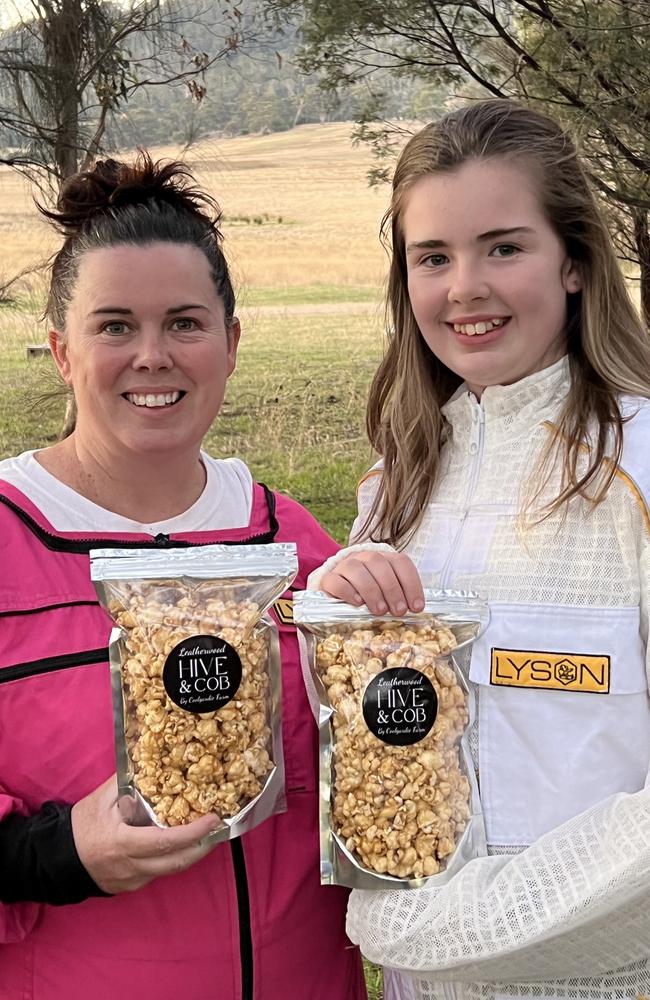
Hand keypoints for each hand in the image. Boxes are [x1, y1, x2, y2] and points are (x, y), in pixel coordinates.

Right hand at [71, 775, 218, 894]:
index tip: (213, 818)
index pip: (166, 841)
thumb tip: (150, 759)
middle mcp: (132, 866)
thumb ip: (128, 780)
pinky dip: (175, 858)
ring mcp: (133, 880)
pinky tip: (183, 844)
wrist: (58, 859)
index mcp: (124, 843)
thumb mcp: (102, 799)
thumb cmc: (81, 826)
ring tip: (208, 834)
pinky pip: (159, 873)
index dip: (193, 832)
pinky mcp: (133, 887)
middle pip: (178, 862)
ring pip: (171, 870)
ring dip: (193, 853)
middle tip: (220, 827)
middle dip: (204, 845)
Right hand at [320, 549, 424, 616]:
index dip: (412, 584)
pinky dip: (348, 591)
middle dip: (392, 589)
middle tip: (399, 611)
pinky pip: (336, 581)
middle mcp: (364, 557)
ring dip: (372, 590)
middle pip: (379, 564)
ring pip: (357, 569)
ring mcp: (345, 566)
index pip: (400, 562)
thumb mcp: (386, 594)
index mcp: (384, 558)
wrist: (338, 590)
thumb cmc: (369, 595)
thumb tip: (414, 612)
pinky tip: (357, 603)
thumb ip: (399, 598)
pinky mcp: (328, 579)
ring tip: (380, 610)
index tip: (416, 607)